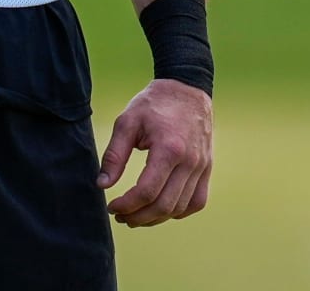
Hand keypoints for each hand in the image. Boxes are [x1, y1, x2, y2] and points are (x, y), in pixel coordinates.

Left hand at [97, 78, 212, 226]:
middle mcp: (190, 163)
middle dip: (139, 217)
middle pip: (164, 205)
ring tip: (136, 216)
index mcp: (168, 149)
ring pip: (180, 208)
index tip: (111, 207)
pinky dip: (178, 211)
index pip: (147, 191)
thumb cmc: (153, 104)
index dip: (127, 205)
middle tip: (121, 216)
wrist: (186, 89)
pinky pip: (196, 202)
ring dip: (156, 218)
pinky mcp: (207, 169)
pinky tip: (161, 210)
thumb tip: (102, 184)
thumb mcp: (127, 122)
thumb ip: (114, 155)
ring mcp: (202, 168)